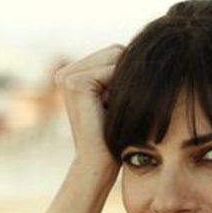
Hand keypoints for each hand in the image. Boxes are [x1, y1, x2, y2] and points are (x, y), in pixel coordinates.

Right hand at [55, 44, 124, 172]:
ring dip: (126, 82)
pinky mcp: (74, 83)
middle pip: (115, 51)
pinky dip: (122, 86)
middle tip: (120, 108)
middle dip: (127, 76)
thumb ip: (121, 73)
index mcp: (72, 75)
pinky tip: (115, 108)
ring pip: (116, 56)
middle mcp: (65, 72)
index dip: (128, 75)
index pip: (114, 54)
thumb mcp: (117, 98)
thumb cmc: (113, 137)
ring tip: (117, 109)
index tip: (123, 105)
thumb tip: (147, 48)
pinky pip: (113, 67)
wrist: (98, 164)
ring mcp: (66, 76)